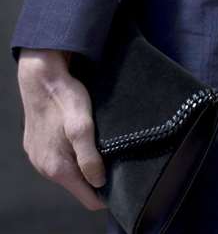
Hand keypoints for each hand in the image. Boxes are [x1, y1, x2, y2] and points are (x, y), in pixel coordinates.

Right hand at [17, 48, 106, 210]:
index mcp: (57, 167)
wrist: (41, 78)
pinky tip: (84, 138)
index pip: (86, 197)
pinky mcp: (37, 146)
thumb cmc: (65, 99)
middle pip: (78, 184)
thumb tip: (99, 182)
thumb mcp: (83, 126)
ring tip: (102, 146)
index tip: (122, 184)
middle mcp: (45, 167)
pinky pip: (59, 158)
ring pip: (68, 170)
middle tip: (117, 160)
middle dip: (96, 177)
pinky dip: (72, 153)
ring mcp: (39, 157)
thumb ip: (89, 157)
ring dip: (85, 163)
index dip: (105, 194)